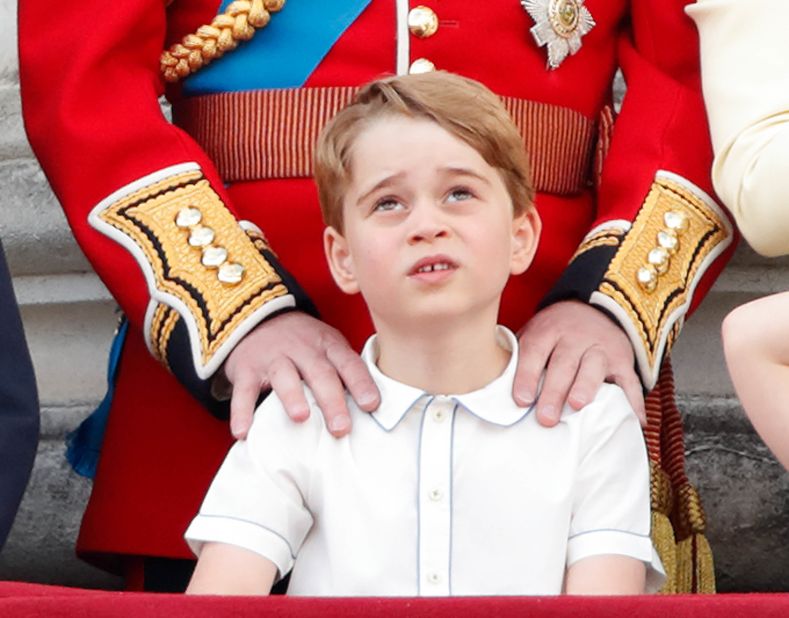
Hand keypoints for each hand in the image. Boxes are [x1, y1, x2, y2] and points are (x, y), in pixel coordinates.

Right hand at [222, 311, 379, 438]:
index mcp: (328, 345)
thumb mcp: (328, 346)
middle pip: (319, 373)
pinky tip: (243, 432)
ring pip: (284, 376)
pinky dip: (241, 411)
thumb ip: (345, 371)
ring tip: (301, 417)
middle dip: (331, 399)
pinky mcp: (246, 369)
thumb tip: (372, 409)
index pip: (348, 363)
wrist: (257, 315)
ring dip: (292, 396)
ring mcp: (273, 358)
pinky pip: (244, 391)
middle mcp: (302, 349)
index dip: (361, 383)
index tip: (371, 405)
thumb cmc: (303, 343)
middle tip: (341, 427)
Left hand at [514, 300, 644, 426]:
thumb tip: (494, 391)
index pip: (534, 351)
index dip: (526, 375)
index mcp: (547, 330)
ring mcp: (600, 347)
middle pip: (563, 363)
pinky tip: (635, 420)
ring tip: (577, 406)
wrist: (592, 309)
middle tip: (545, 418)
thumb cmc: (553, 334)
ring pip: (593, 366)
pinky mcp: (622, 359)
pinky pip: (629, 380)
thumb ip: (518, 357)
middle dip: (554, 391)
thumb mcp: (533, 335)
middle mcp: (574, 336)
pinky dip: (633, 401)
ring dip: (585, 386)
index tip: (520, 400)